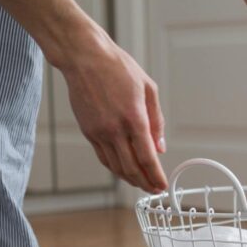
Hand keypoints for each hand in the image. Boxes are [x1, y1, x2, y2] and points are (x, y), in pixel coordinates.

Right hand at [55, 24, 166, 192]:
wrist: (84, 58)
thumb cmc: (117, 68)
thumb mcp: (148, 89)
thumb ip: (157, 121)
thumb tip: (160, 147)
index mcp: (134, 118)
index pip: (147, 158)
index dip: (156, 176)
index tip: (162, 185)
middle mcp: (115, 129)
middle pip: (131, 168)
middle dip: (145, 183)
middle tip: (154, 189)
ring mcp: (99, 132)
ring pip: (116, 167)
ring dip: (130, 179)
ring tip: (141, 184)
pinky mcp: (88, 132)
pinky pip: (103, 158)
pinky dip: (115, 168)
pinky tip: (124, 171)